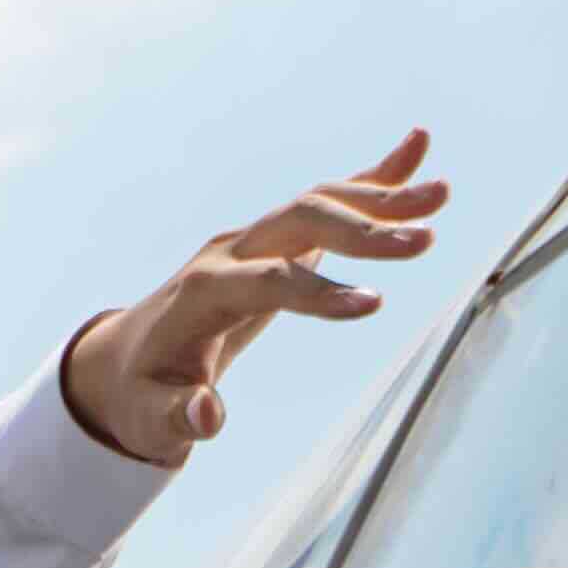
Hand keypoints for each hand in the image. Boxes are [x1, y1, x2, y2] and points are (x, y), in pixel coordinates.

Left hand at [62, 123, 447, 470]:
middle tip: (425, 243)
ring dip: (379, 196)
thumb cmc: (142, 392)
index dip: (318, 293)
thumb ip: (177, 417)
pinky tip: (415, 149)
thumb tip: (206, 416)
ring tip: (441, 193)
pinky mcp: (272, 241)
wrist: (125, 356)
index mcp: (201, 293)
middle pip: (298, 223)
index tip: (375, 304)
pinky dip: (371, 177)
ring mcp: (250, 240)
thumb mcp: (150, 418)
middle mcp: (227, 253)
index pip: (267, 283)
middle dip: (361, 230)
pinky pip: (324, 201)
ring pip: (319, 202)